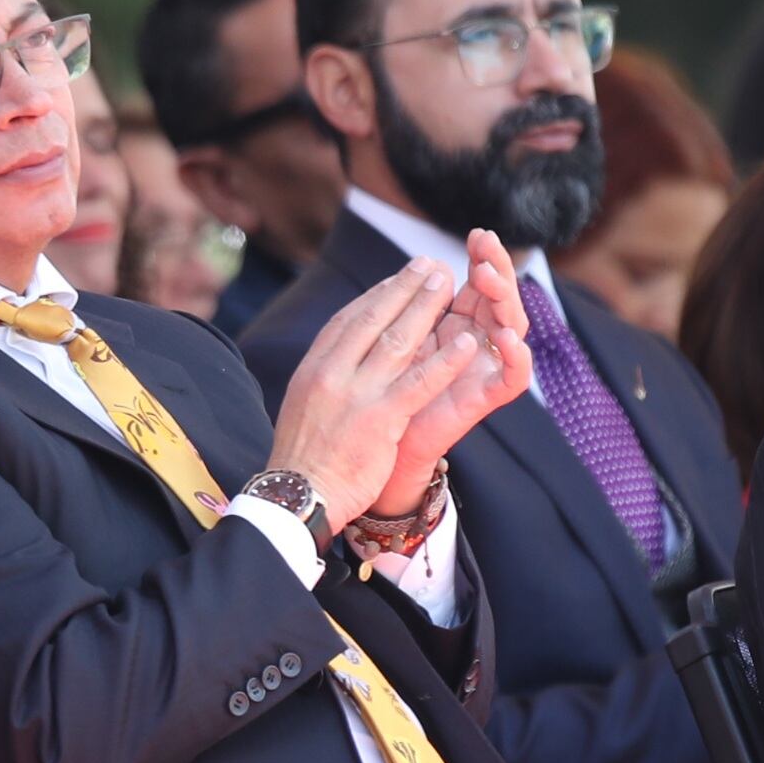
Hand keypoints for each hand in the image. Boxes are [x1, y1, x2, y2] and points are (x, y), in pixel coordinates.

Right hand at [267, 256, 477, 516]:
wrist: (296, 496)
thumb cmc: (303, 458)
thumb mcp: (303, 404)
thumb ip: (324, 378)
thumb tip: (339, 357)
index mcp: (314, 367)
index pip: (348, 320)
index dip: (377, 295)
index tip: (398, 279)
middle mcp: (332, 372)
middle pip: (374, 319)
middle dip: (405, 288)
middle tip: (429, 265)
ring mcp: (356, 393)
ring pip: (397, 341)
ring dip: (426, 308)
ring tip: (448, 284)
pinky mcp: (380, 419)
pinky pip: (419, 383)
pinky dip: (445, 362)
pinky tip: (467, 344)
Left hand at [372, 232, 536, 516]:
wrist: (372, 450)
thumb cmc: (377, 392)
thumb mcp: (391, 340)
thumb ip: (408, 308)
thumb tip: (422, 265)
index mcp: (455, 324)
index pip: (478, 284)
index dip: (483, 257)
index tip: (478, 233)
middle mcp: (475, 343)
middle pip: (500, 299)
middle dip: (497, 269)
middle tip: (487, 246)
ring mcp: (483, 370)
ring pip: (513, 327)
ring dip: (505, 300)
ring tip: (489, 279)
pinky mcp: (485, 399)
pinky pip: (514, 377)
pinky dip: (516, 356)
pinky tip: (505, 336)